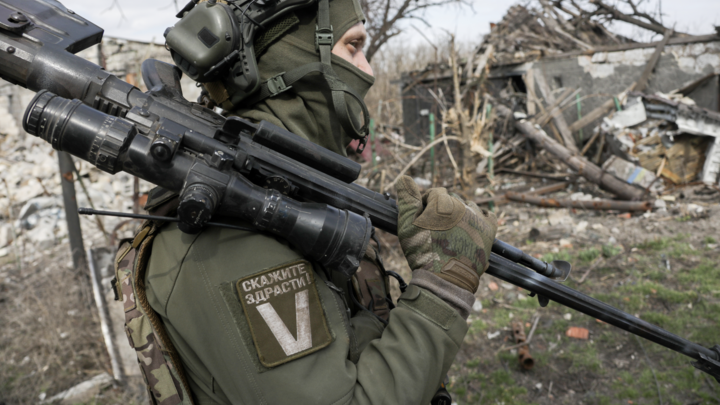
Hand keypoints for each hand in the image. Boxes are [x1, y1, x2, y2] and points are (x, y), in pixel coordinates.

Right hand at [395, 176, 497, 293]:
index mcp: (442, 202)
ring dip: (460, 213)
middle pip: (451, 200)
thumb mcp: (407, 225)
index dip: (425, 205)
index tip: (422, 221)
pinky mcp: (489, 231)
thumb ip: (407, 200)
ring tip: (451, 232)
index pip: (434, 194)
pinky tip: (471, 228)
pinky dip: (480, 218)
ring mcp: (477, 218)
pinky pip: (488, 216)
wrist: (445, 279)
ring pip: (468, 206)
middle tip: (435, 230)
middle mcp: (462, 206)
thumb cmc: (422, 252)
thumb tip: (404, 178)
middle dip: (442, 210)